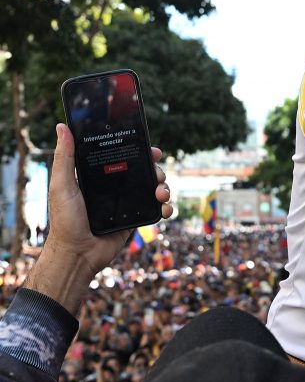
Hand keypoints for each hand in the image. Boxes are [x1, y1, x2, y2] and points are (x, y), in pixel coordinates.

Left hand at [26, 123, 171, 312]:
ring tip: (161, 193)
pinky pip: (156, 209)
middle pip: (143, 171)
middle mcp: (115, 188)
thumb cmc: (65, 220)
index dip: (139, 151)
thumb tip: (62, 127)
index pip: (123, 157)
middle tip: (157, 173)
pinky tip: (165, 209)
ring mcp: (127, 203)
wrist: (78, 254)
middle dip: (155, 170)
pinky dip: (166, 207)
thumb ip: (64, 157)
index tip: (151, 149)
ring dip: (164, 188)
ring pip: (153, 188)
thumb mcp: (62, 185)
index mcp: (99, 177)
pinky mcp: (136, 218)